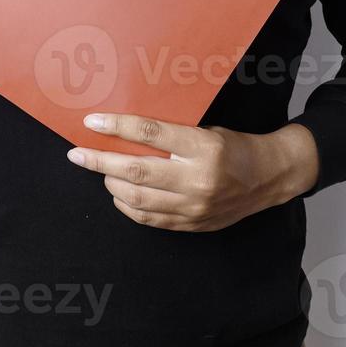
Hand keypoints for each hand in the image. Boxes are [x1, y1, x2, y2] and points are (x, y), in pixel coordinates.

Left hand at [65, 112, 319, 231]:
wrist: (268, 177)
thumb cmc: (234, 147)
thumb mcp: (206, 130)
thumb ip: (170, 135)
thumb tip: (125, 132)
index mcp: (203, 146)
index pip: (150, 133)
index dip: (117, 126)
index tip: (92, 121)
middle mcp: (198, 179)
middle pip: (136, 170)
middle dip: (100, 161)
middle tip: (77, 154)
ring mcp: (194, 206)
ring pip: (138, 198)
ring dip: (112, 183)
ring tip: (102, 171)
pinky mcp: (192, 225)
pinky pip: (150, 218)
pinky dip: (128, 206)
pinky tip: (119, 193)